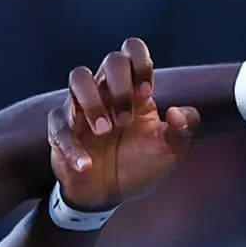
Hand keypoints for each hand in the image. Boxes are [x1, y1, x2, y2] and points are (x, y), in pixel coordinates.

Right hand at [51, 37, 201, 211]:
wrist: (112, 195)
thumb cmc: (139, 165)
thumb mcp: (171, 152)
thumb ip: (185, 129)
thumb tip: (177, 112)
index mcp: (133, 89)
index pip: (133, 51)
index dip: (140, 64)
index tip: (146, 93)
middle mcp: (107, 91)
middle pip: (111, 60)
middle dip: (121, 87)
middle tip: (125, 121)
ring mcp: (81, 107)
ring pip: (78, 77)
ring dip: (93, 101)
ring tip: (104, 130)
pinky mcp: (61, 130)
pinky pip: (60, 126)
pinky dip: (73, 147)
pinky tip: (87, 165)